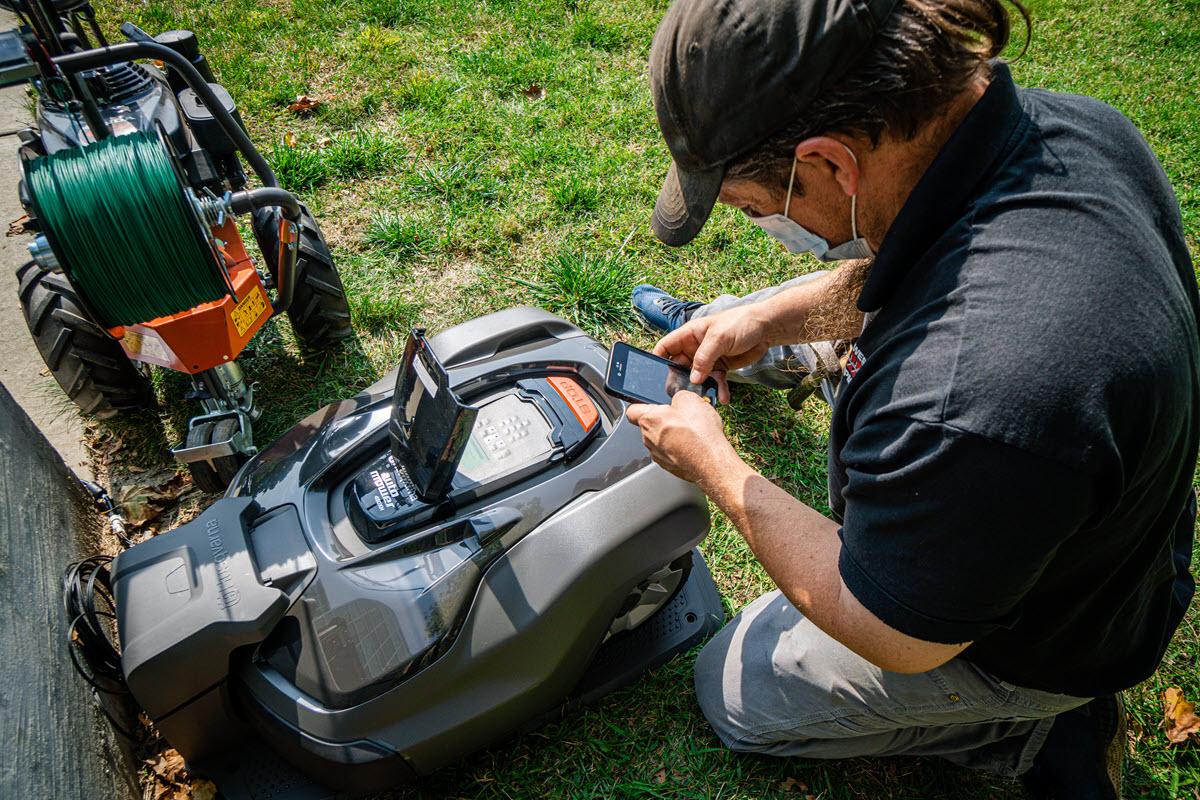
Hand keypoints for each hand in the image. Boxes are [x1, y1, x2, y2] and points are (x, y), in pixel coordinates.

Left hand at [626, 390, 740, 485]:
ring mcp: (658, 455)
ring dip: (673, 435)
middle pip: (650, 426)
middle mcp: (648, 439)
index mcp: (649, 420)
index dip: (642, 406)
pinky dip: (680, 448)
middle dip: (664, 420)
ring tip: (692, 432)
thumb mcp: (690, 399)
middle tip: (682, 418)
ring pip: (661, 440)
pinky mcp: (669, 466)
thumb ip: (677, 397)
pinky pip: (670, 453)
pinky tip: (694, 445)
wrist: (711, 461)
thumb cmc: (699, 434)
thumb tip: (678, 400)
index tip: (651, 405)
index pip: (632, 411)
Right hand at [653, 305, 773, 400]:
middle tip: (683, 395)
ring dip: (701, 389)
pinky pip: (714, 382)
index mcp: (689, 335)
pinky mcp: (721, 368)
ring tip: (705, 400)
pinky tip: (723, 398)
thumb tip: (693, 379)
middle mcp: (695, 348)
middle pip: (679, 367)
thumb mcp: (720, 338)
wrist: (767, 328)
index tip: (655, 376)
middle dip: (680, 381)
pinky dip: (718, 390)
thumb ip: (704, 358)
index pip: (666, 347)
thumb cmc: (741, 323)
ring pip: (697, 378)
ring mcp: (708, 359)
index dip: (658, 360)